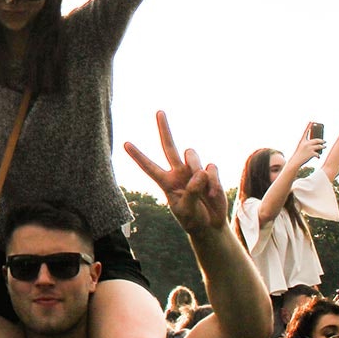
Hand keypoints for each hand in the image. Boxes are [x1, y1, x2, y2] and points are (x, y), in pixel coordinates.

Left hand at [124, 111, 226, 236]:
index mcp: (166, 182)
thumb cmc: (193, 219)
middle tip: (159, 112)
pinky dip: (213, 181)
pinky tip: (213, 194)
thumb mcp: (186, 210)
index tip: (125, 143)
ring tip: (204, 190)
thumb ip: (191, 192)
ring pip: (191, 154)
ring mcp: (194, 171)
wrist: (211, 226)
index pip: (149, 167)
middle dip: (164, 129)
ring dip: (196, 168)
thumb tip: (200, 173)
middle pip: (169, 146)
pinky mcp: (210, 173)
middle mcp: (178, 172)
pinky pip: (211, 167)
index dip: (138, 156)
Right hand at [288, 123, 325, 168]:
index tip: (312, 121)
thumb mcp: (301, 147)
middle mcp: (306, 143)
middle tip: (324, 141)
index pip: (306, 132)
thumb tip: (315, 144)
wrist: (296, 161)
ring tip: (324, 147)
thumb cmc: (298, 154)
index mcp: (302, 141)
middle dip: (321, 140)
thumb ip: (307, 144)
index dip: (309, 126)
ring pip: (319, 146)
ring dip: (323, 147)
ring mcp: (309, 148)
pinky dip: (318, 156)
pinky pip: (318, 154)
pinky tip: (318, 157)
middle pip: (316, 140)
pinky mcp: (312, 153)